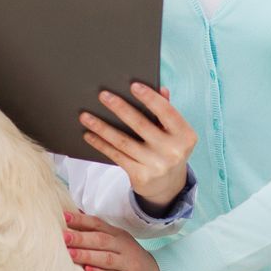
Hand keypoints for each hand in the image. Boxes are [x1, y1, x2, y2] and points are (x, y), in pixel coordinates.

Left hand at [63, 209, 170, 270]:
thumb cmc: (131, 261)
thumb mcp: (119, 243)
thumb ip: (99, 232)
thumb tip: (73, 216)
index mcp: (119, 236)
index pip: (98, 225)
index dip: (82, 220)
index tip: (64, 217)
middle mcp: (124, 248)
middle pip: (101, 240)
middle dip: (81, 238)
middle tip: (63, 236)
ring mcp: (129, 265)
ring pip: (106, 258)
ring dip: (87, 255)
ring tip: (70, 253)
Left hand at [78, 83, 196, 207]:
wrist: (169, 185)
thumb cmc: (169, 148)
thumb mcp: (174, 132)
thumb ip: (167, 110)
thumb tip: (161, 89)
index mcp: (185, 135)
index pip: (167, 112)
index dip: (150, 98)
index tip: (133, 85)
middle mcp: (173, 151)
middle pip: (141, 125)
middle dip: (120, 108)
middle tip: (103, 95)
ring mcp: (156, 165)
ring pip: (124, 141)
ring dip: (102, 127)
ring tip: (86, 116)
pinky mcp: (141, 176)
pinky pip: (117, 156)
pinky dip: (101, 144)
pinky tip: (89, 134)